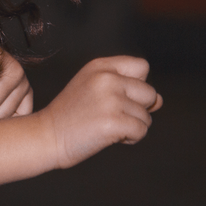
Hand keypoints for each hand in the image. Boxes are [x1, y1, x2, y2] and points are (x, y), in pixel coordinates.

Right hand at [42, 56, 162, 168]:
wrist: (46, 136)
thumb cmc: (72, 115)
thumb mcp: (94, 90)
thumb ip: (127, 89)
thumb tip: (160, 101)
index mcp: (100, 66)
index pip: (142, 66)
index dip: (137, 85)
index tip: (118, 96)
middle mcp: (106, 79)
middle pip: (149, 93)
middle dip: (137, 109)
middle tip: (109, 115)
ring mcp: (110, 100)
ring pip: (146, 116)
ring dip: (131, 126)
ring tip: (104, 126)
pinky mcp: (113, 122)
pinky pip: (141, 131)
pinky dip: (130, 139)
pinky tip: (108, 137)